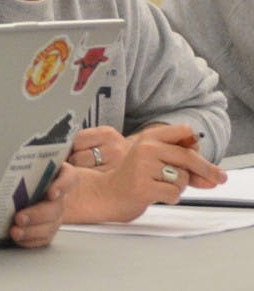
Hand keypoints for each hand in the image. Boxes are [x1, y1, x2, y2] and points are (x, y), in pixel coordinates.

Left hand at [10, 162, 75, 247]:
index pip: (69, 178)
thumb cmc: (26, 170)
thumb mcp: (26, 162)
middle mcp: (60, 195)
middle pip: (56, 207)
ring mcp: (56, 213)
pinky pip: (44, 238)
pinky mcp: (48, 227)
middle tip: (19, 217)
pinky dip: (31, 240)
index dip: (62, 186)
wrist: (26, 183)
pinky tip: (19, 238)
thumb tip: (1, 165)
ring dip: (32, 231)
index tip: (51, 193)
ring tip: (15, 231)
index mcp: (59, 174)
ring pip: (50, 226)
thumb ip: (21, 163)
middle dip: (37, 214)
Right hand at [70, 123, 226, 222]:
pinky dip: (171, 197)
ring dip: (179, 187)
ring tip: (161, 186)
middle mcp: (146, 148)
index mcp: (149, 138)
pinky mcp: (143, 186)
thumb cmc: (135, 177)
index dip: (195, 143)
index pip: (183, 131)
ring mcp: (143, 167)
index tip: (200, 154)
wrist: (108, 193)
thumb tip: (215, 176)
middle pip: (188, 156)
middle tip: (220, 178)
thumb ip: (184, 166)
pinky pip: (174, 193)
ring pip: (182, 178)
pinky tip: (156, 195)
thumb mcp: (158, 163)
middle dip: (206, 169)